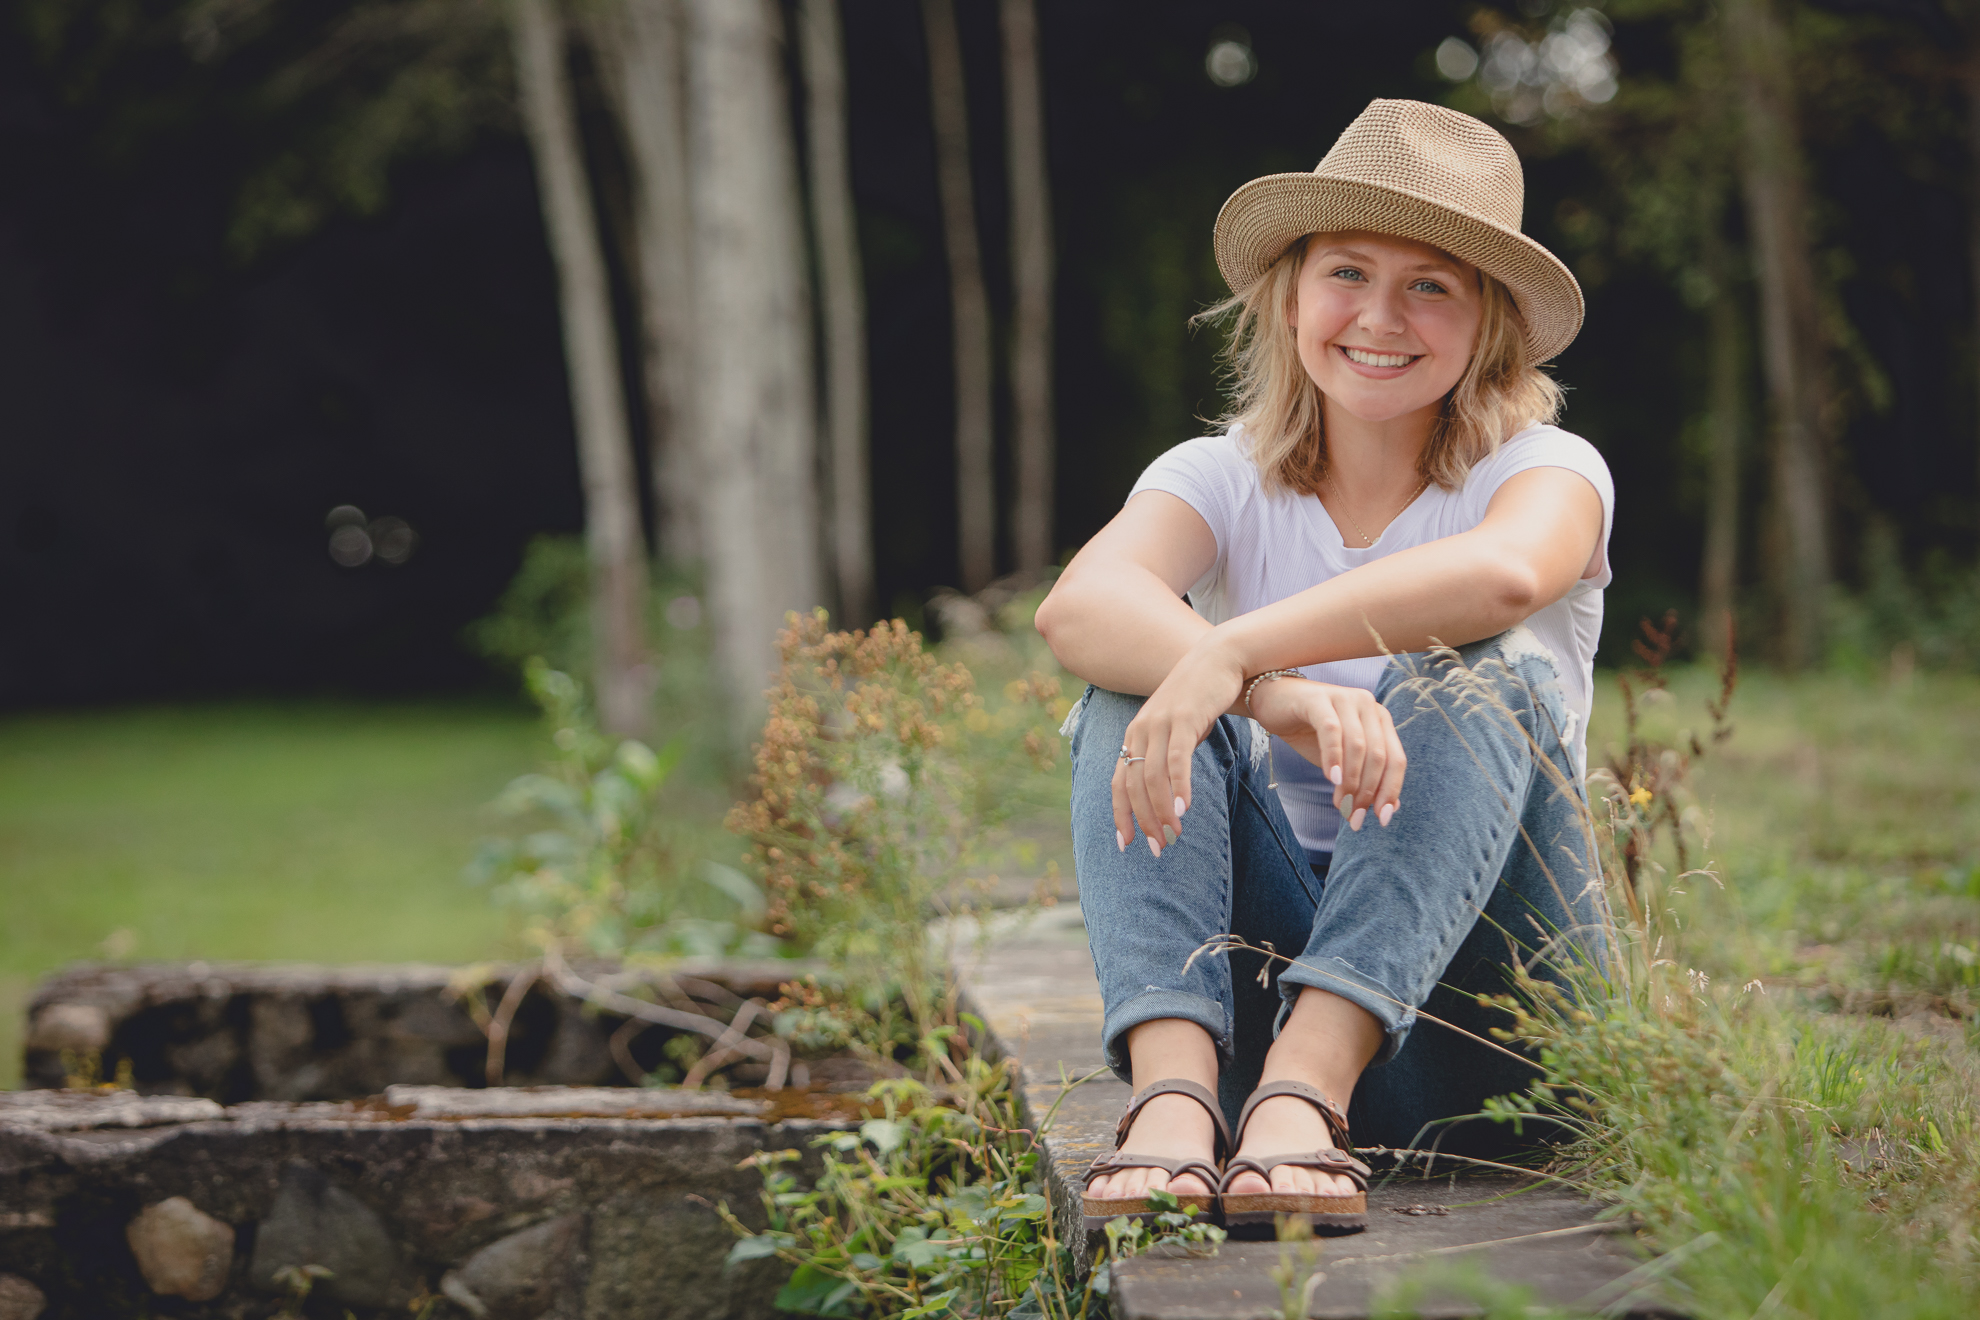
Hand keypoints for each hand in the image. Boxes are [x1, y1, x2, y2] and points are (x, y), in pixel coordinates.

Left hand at [1111, 638, 1245, 856]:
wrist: (1219, 659)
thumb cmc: (1199, 699)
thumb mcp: (1176, 730)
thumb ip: (1166, 757)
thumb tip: (1166, 793)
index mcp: (1134, 736)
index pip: (1119, 783)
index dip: (1121, 815)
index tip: (1126, 845)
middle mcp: (1140, 730)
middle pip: (1134, 785)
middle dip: (1144, 821)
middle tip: (1159, 848)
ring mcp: (1159, 723)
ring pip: (1153, 776)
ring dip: (1162, 810)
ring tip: (1174, 834)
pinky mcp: (1183, 719)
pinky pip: (1176, 759)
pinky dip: (1178, 786)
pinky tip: (1185, 808)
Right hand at [1246, 677, 1404, 831]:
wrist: (1274, 703)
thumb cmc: (1311, 732)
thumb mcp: (1342, 760)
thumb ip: (1366, 778)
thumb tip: (1392, 808)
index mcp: (1380, 719)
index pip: (1396, 759)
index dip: (1390, 791)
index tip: (1381, 819)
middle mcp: (1368, 705)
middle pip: (1378, 756)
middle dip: (1367, 792)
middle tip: (1352, 817)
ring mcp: (1345, 698)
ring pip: (1357, 746)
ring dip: (1350, 781)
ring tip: (1339, 804)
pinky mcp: (1318, 699)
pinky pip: (1331, 731)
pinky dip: (1333, 757)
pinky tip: (1331, 778)